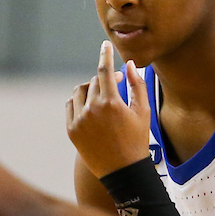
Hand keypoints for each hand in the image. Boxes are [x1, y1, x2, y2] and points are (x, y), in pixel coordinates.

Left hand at [65, 40, 151, 177]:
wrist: (123, 171)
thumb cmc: (137, 140)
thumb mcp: (143, 111)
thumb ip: (137, 84)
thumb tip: (129, 64)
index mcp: (111, 102)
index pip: (104, 69)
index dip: (105, 54)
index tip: (105, 45)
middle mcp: (92, 109)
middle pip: (94, 81)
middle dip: (105, 79)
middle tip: (115, 83)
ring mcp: (79, 120)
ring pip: (79, 92)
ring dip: (90, 88)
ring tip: (102, 95)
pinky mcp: (72, 130)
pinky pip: (71, 106)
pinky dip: (79, 102)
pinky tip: (89, 105)